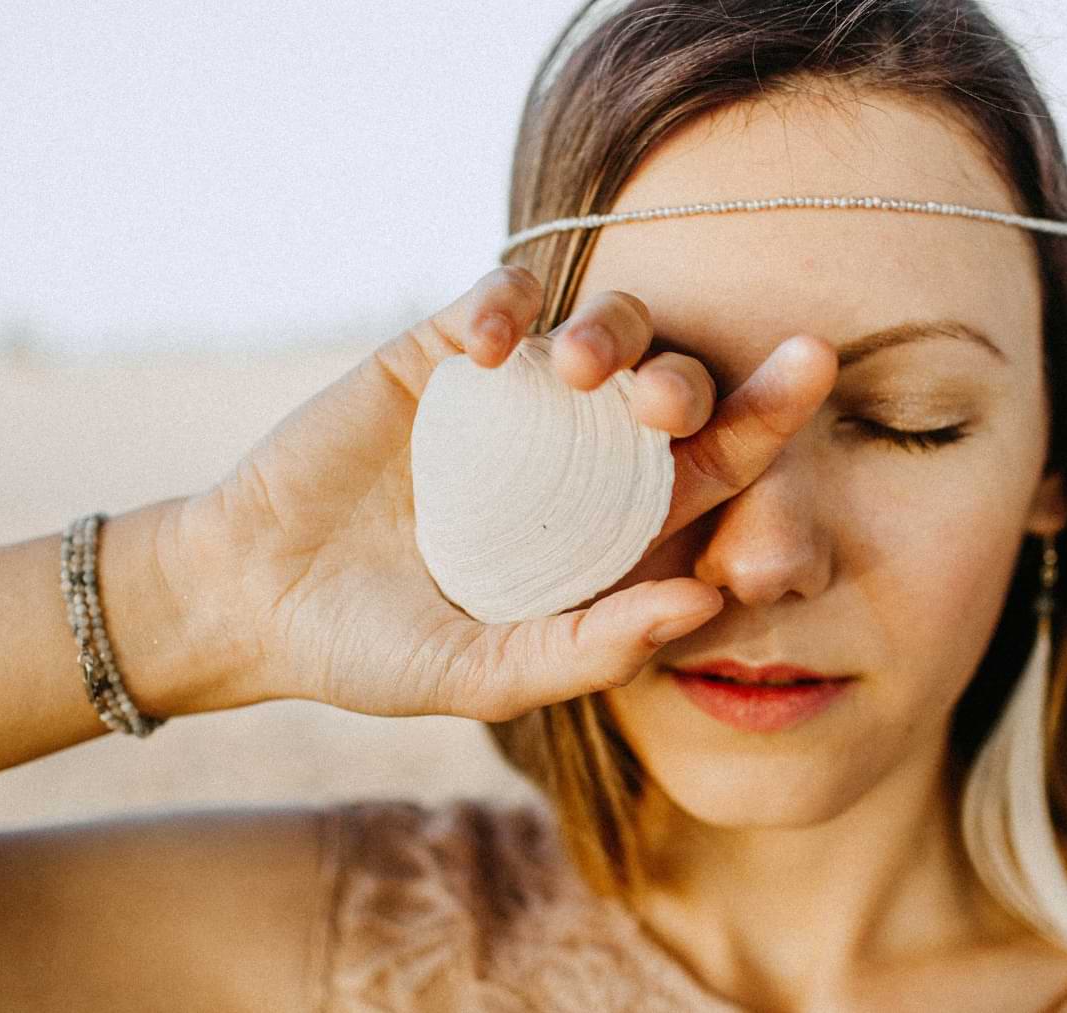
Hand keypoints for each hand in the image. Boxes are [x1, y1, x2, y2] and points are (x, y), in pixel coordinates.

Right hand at [169, 265, 836, 721]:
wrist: (251, 599)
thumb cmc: (376, 652)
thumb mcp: (487, 675)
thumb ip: (593, 647)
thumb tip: (709, 600)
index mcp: (609, 526)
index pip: (712, 463)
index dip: (768, 415)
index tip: (815, 368)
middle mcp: (575, 453)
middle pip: (670, 382)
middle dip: (687, 380)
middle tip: (663, 407)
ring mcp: (512, 399)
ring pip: (600, 326)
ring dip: (607, 331)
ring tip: (571, 371)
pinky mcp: (438, 355)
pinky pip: (500, 298)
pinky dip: (506, 302)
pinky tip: (484, 341)